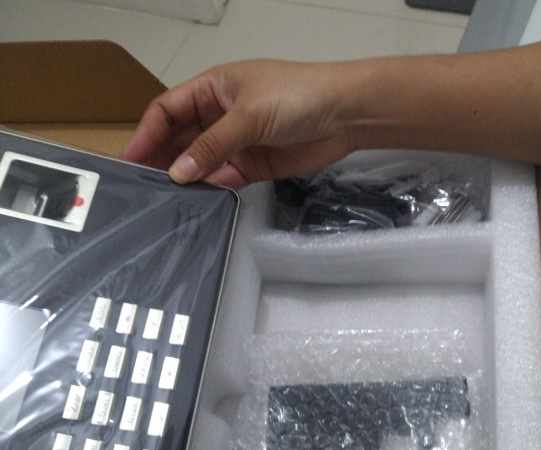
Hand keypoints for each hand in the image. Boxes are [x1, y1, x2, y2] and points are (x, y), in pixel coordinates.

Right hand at [121, 60, 357, 188]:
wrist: (343, 115)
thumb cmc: (296, 96)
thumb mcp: (248, 115)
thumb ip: (212, 146)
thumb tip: (178, 173)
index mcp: (212, 89)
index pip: (167, 111)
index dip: (146, 133)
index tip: (129, 159)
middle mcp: (219, 116)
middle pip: (180, 140)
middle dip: (162, 160)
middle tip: (142, 186)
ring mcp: (236, 143)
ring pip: (201, 163)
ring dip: (186, 178)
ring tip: (165, 199)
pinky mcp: (253, 166)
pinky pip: (224, 179)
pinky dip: (212, 189)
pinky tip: (199, 200)